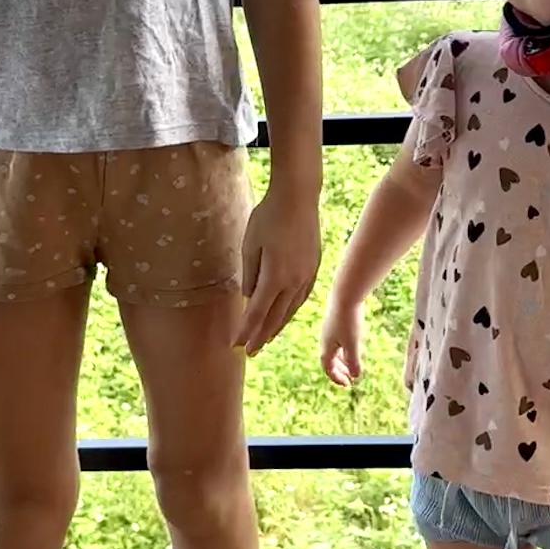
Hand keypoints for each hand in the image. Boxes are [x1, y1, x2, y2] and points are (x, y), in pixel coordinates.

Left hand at [237, 183, 321, 355]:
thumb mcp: (250, 245)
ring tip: (267, 338)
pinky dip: (291, 311)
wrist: (299, 197)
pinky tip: (286, 314)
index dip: (245, 331)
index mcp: (275, 277)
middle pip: (275, 317)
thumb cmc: (268, 217)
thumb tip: (250, 298)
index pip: (256, 313)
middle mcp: (293, 282)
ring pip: (290, 310)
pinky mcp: (313, 268)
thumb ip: (250, 275)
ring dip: (277, 326)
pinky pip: (301, 298)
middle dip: (261, 336)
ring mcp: (306, 276)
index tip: (236, 345)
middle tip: (250, 351)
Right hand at [320, 293, 364, 387]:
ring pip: (334, 349)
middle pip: (330, 359)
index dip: (337, 378)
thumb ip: (353, 361)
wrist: (345, 294)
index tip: (348, 385)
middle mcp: (325, 338)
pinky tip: (354, 344)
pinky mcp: (335, 319)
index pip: (328, 367)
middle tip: (350, 379)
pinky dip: (344, 348)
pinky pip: (338, 339)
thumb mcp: (353, 344)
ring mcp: (330, 328)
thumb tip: (356, 376)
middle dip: (340, 370)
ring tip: (352, 365)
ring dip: (342, 360)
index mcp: (327, 346)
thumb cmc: (348, 320)